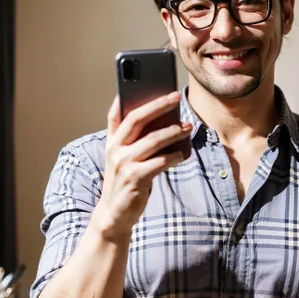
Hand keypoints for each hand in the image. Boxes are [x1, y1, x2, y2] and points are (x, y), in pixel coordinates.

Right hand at [95, 92, 192, 240]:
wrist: (114, 214)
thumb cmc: (125, 184)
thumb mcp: (125, 161)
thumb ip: (137, 144)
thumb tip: (166, 125)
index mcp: (111, 143)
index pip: (115, 114)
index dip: (125, 97)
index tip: (140, 82)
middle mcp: (115, 150)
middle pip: (137, 119)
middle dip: (158, 105)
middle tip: (175, 97)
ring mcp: (124, 163)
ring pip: (153, 140)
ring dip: (173, 131)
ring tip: (187, 127)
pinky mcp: (135, 178)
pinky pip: (160, 162)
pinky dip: (174, 156)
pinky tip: (184, 154)